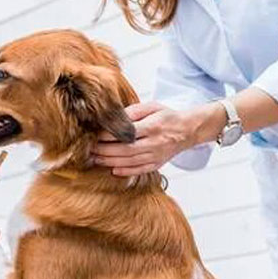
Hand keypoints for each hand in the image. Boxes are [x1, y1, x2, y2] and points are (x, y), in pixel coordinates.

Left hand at [92, 102, 224, 176]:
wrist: (187, 131)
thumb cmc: (166, 117)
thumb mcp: (152, 107)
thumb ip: (133, 111)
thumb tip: (114, 118)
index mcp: (153, 126)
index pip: (126, 133)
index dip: (109, 135)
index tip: (95, 135)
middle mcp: (155, 143)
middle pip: (125, 150)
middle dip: (105, 151)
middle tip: (90, 150)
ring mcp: (156, 156)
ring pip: (130, 162)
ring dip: (111, 162)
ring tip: (96, 159)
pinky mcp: (157, 164)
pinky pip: (139, 170)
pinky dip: (126, 172)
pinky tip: (113, 170)